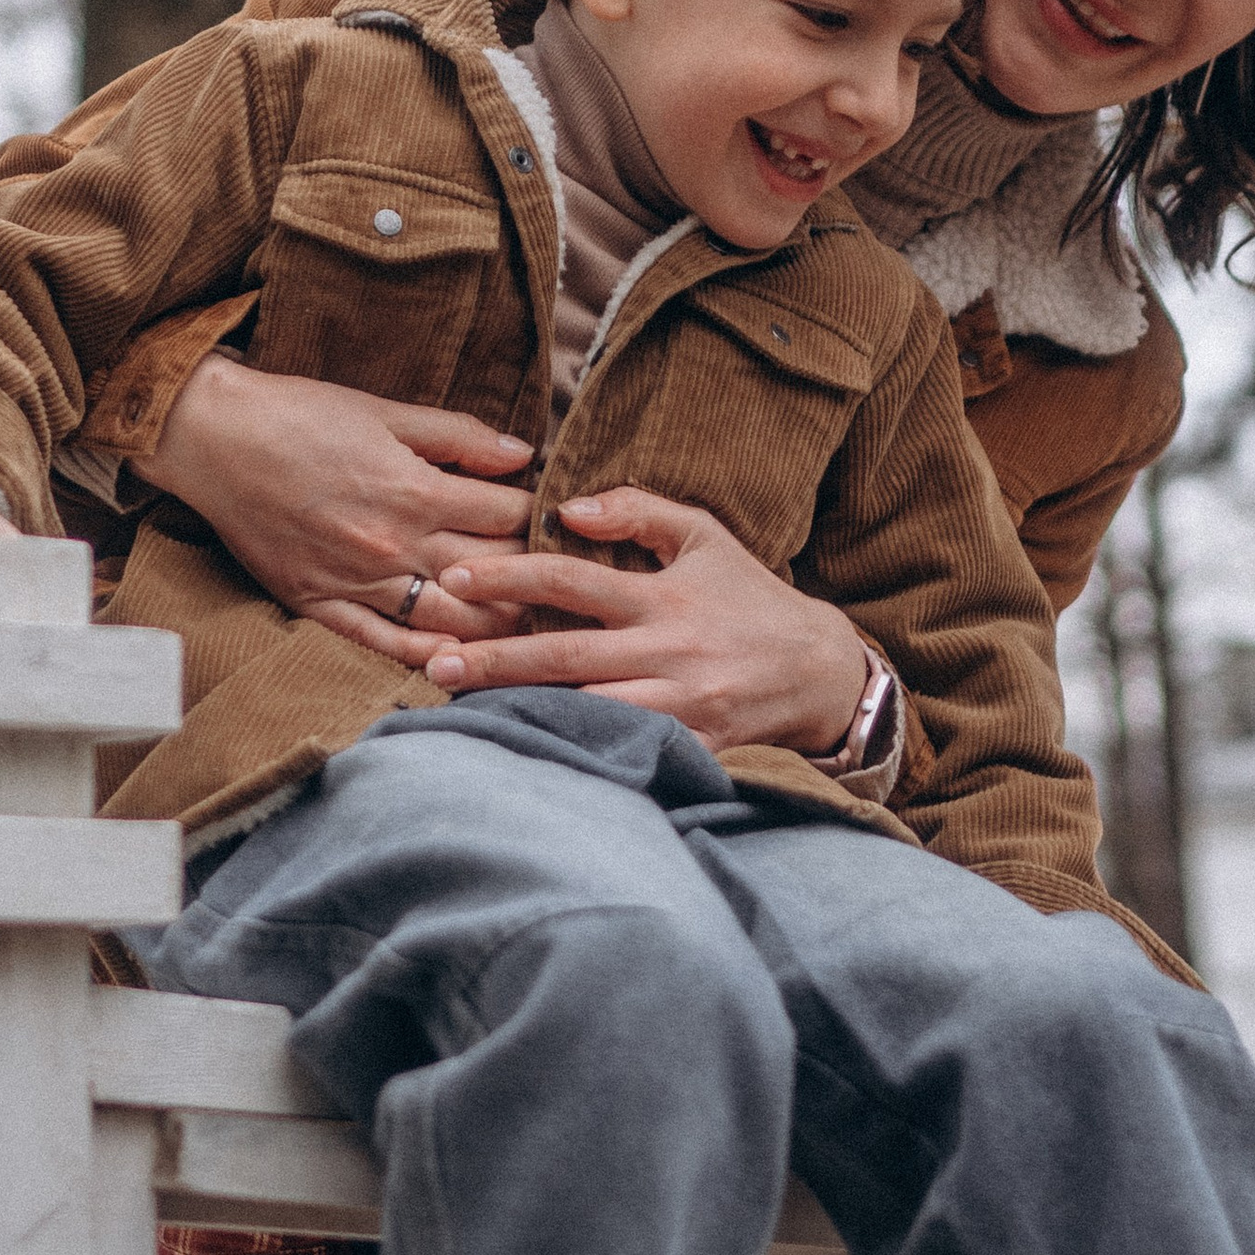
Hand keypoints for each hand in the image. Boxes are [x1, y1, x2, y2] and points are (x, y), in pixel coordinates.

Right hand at [140, 353, 537, 657]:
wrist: (213, 439)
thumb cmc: (298, 415)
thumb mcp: (386, 411)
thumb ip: (458, 435)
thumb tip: (523, 453)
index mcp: (416, 490)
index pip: (508, 514)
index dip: (541, 515)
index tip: (557, 518)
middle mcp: (394, 543)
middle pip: (492, 572)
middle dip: (532, 572)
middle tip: (558, 575)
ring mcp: (358, 581)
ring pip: (451, 620)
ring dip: (496, 623)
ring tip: (526, 621)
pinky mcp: (320, 605)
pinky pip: (385, 646)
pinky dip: (428, 658)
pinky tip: (461, 662)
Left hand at [422, 487, 872, 754]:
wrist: (820, 672)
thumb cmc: (751, 599)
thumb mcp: (705, 536)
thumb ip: (639, 512)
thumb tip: (570, 507)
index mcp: (662, 596)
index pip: (571, 579)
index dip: (509, 575)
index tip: (455, 576)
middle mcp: (666, 651)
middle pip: (563, 653)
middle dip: (493, 657)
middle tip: (434, 661)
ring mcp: (677, 704)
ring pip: (585, 707)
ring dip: (521, 707)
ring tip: (461, 706)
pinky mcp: (689, 745)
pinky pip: (621, 748)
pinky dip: (574, 745)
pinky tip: (527, 743)